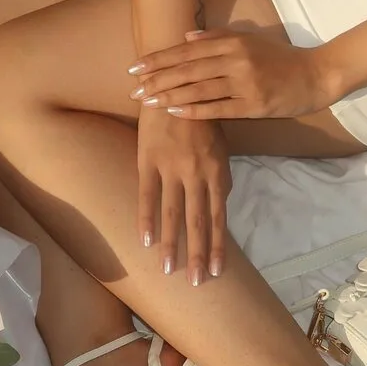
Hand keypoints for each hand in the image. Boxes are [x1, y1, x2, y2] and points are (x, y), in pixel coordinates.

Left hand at [127, 28, 330, 119]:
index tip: (135, 68)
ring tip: (147, 103)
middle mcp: (236, 59)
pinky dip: (194, 111)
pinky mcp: (254, 105)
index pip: (186, 50)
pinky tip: (174, 113)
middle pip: (188, 69)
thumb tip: (186, 36)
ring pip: (199, 89)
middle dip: (157, 80)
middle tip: (134, 91)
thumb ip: (217, 37)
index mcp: (232, 42)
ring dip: (170, 96)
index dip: (159, 59)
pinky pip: (218, 108)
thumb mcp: (250, 40)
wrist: (315, 75)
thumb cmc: (279, 59)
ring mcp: (245, 83)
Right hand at [136, 106, 231, 283]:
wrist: (177, 83)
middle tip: (194, 282)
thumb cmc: (201, 116)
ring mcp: (172, 167)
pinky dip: (146, 219)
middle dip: (196, 254)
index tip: (216, 270)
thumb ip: (220, 176)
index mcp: (218, 171)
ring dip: (172, 244)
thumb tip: (219, 203)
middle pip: (198, 221)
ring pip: (173, 214)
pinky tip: (145, 241)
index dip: (217, 245)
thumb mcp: (220, 146)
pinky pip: (147, 195)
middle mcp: (197, 173)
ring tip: (169, 270)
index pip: (218, 217)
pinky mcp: (148, 160)